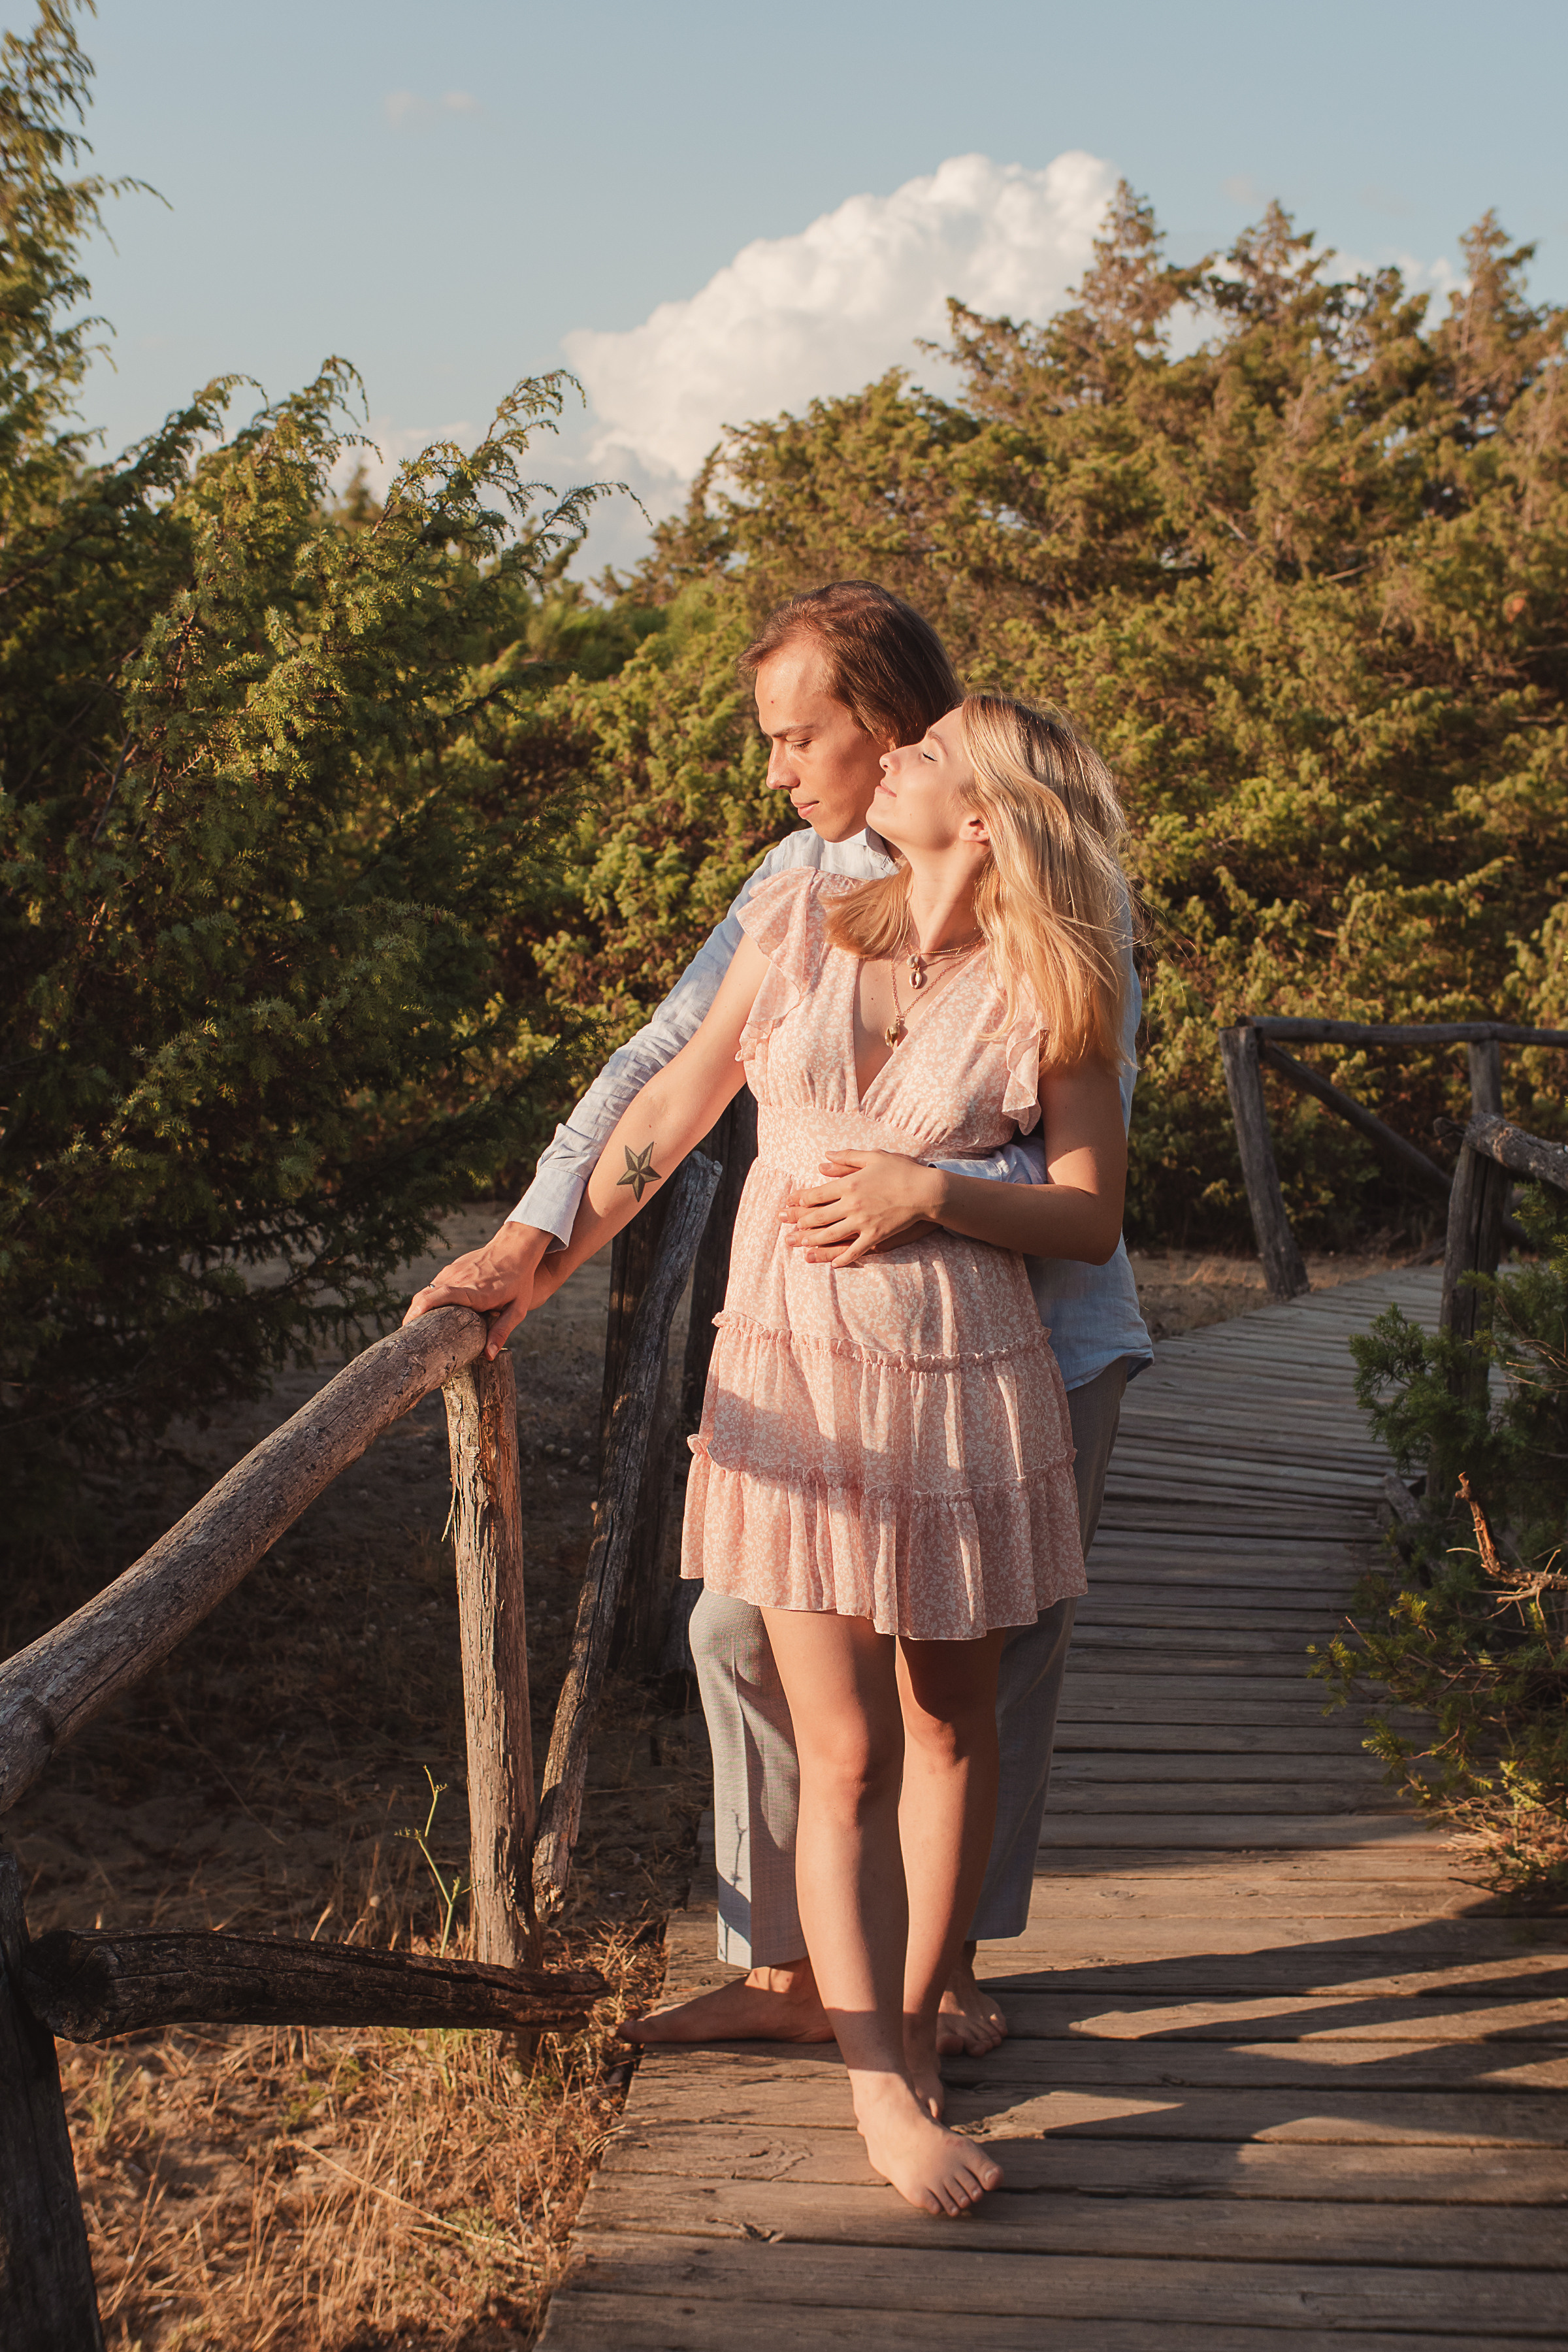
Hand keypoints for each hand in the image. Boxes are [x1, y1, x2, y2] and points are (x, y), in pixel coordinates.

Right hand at [402, 1221, 549, 1358]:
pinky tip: (426, 1313)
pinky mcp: (452, 1268)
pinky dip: (427, 1299)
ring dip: (417, 1308)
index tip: (408, 1326)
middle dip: (412, 1316)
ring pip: (427, 1290)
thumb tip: (488, 1355)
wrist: (515, 1247)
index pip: (442, 1297)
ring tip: (412, 1330)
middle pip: (427, 1296)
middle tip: (406, 1338)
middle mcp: (460, 1280)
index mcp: (475, 1292)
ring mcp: (454, 1271)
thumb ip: (502, 1331)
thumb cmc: (519, 1280)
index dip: (422, 1310)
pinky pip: (434, 1285)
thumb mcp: (518, 1308)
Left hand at [781, 1152, 943, 1267]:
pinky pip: (855, 1250)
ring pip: (831, 1234)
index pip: (817, 1194)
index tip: (790, 1204)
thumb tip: (824, 1160)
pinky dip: (843, 1258)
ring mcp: (863, 1222)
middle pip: (819, 1216)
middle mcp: (851, 1204)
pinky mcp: (876, 1236)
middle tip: (786, 1229)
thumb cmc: (901, 1170)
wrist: (925, 1190)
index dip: (801, 1200)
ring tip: (801, 1246)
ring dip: (813, 1241)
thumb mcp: (873, 1157)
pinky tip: (834, 1264)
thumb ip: (847, 1158)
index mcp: (849, 1184)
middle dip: (800, 1223)